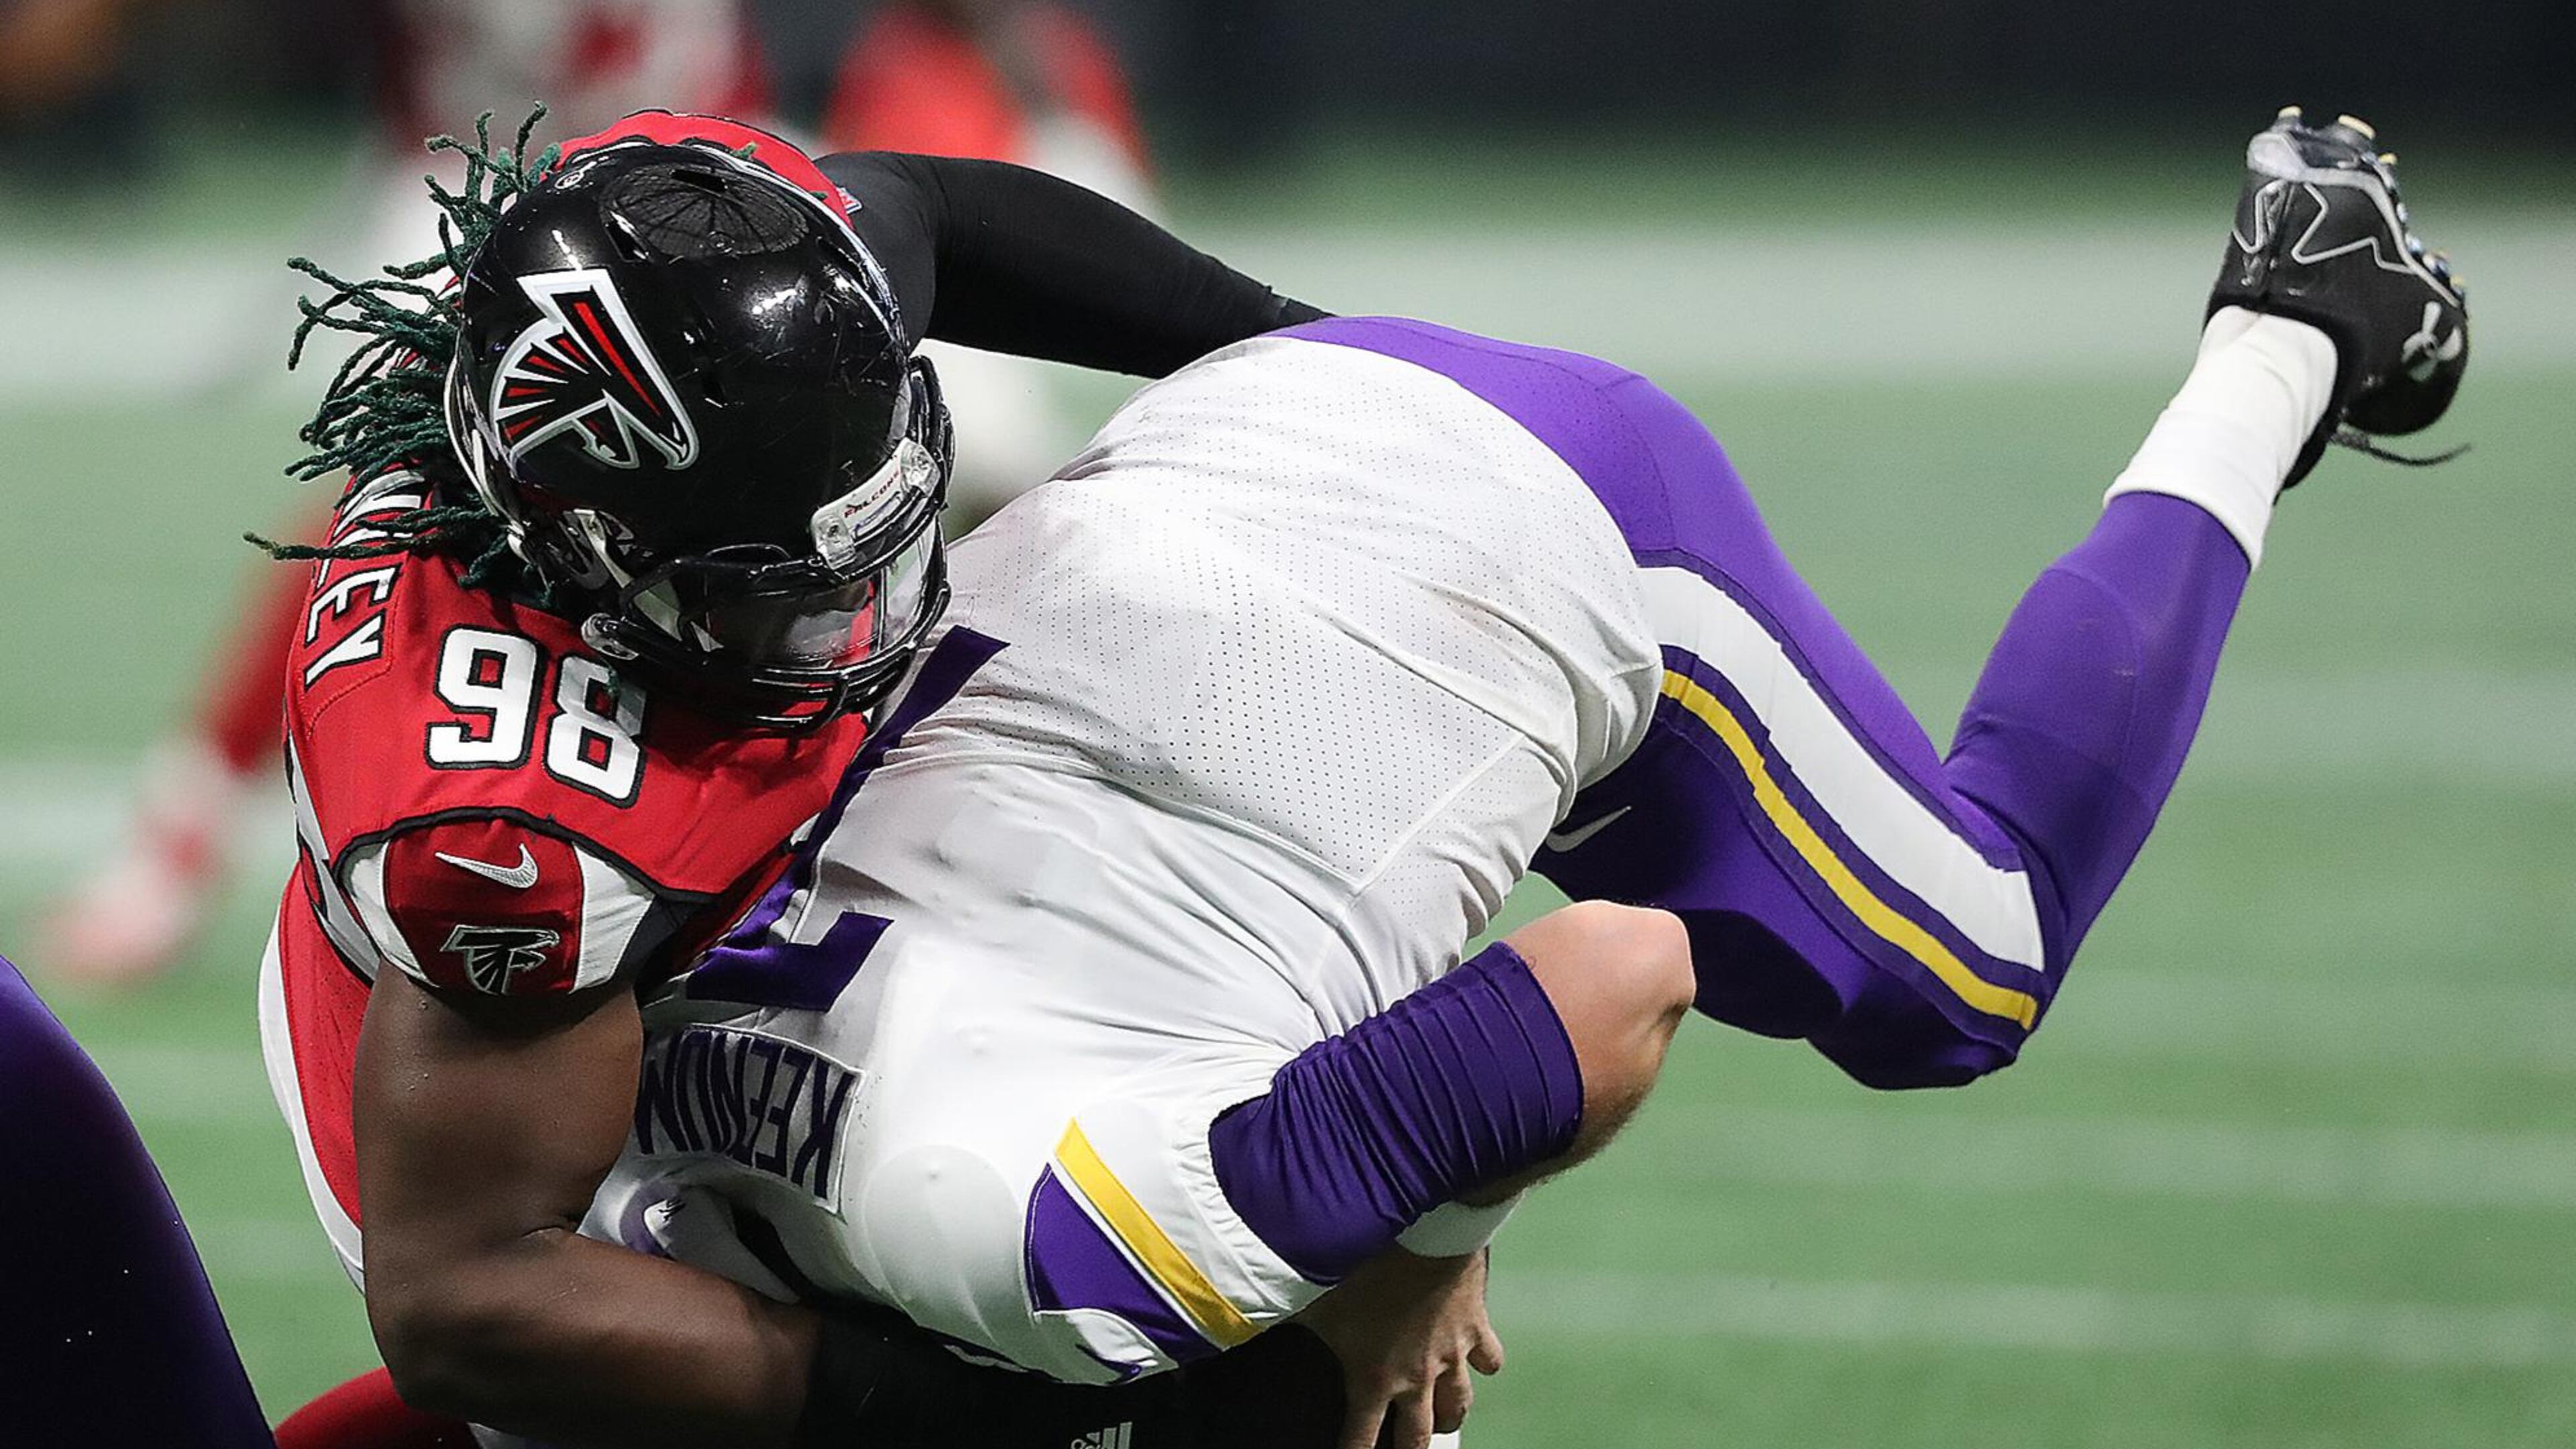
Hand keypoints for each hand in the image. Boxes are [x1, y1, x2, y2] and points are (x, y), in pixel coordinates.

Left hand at [1291, 1248, 1504, 1448]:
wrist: (1428, 1240)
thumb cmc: (1373, 1272)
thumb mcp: (1325, 1304)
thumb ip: (1299, 1325)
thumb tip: (1259, 1329)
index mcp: (1375, 1378)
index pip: (1361, 1438)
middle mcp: (1416, 1378)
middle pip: (1419, 1437)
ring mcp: (1451, 1358)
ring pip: (1458, 1406)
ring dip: (1450, 1416)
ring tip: (1443, 1418)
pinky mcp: (1476, 1332)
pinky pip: (1489, 1361)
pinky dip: (1484, 1364)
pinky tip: (1479, 1362)